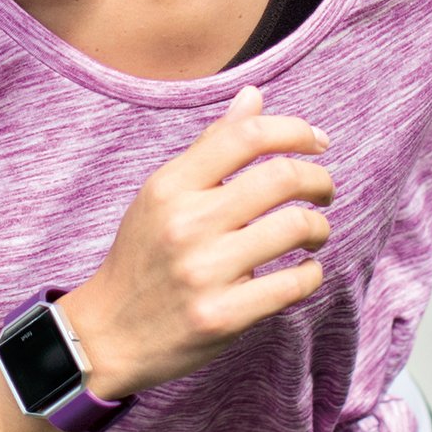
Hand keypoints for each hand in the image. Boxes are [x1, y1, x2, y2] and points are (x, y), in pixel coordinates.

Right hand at [57, 86, 334, 395]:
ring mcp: (204, 272)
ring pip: (295, 228)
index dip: (294, 131)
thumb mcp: (163, 195)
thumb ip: (211, 147)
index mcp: (170, 187)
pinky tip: (304, 271)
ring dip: (319, 228)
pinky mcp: (223, 317)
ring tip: (315, 233)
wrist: (107, 335)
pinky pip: (293, 284)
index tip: (317, 143)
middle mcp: (186, 224)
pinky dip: (311, 274)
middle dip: (319, 181)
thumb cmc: (143, 257)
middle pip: (281, 178)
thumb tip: (254, 96)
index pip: (246, 136)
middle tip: (324, 191)